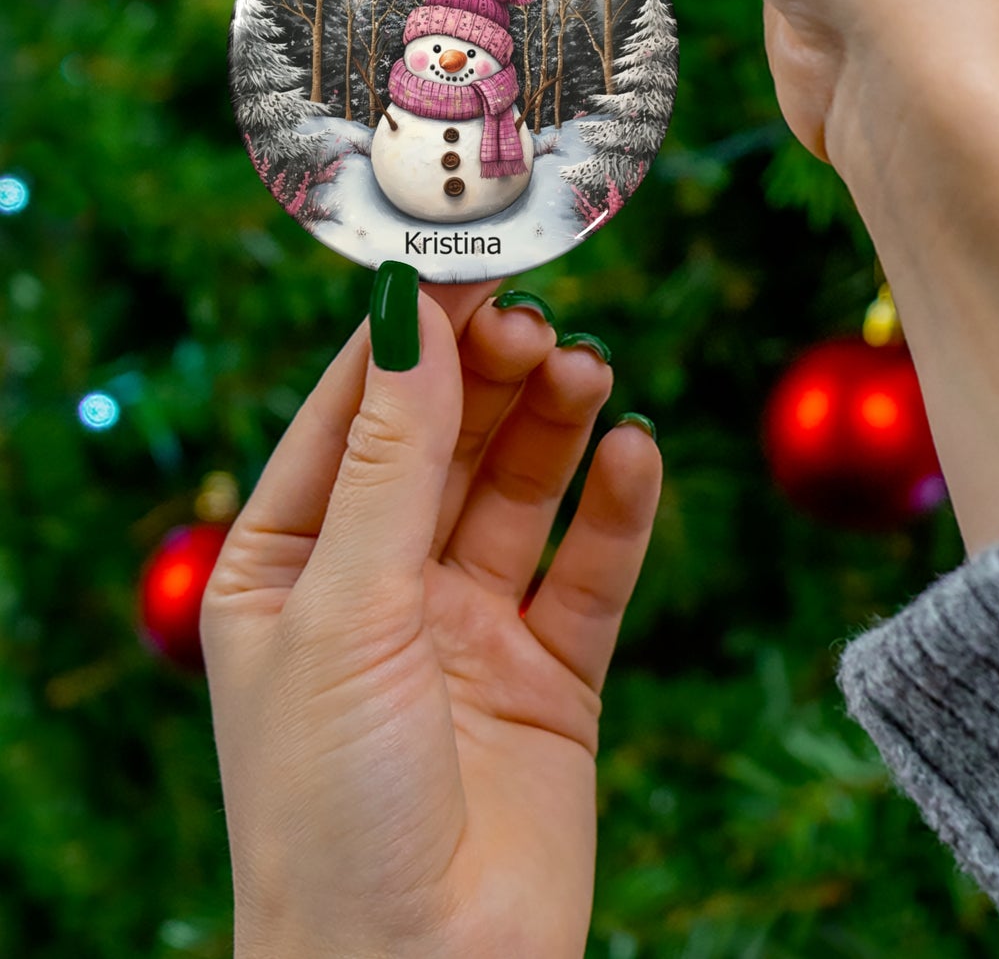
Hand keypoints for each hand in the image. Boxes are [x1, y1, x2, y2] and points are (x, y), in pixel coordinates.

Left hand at [202, 277, 661, 958]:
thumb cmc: (331, 808)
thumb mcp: (346, 609)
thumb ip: (391, 460)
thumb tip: (409, 315)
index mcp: (290, 567)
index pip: (353, 416)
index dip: (410, 338)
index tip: (467, 264)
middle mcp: (380, 587)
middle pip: (447, 442)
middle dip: (491, 378)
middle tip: (540, 325)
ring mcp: (469, 627)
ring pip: (522, 492)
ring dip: (556, 426)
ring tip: (589, 372)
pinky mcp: (552, 673)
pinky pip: (591, 569)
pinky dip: (618, 509)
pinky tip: (635, 454)